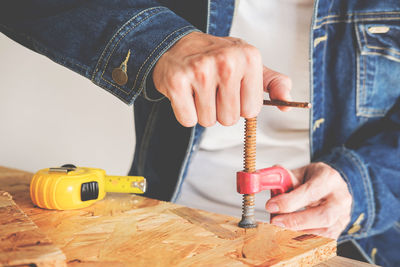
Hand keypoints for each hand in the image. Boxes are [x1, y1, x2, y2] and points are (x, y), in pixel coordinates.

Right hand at [153, 31, 291, 126]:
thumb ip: (273, 83)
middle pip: (229, 119)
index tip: (232, 90)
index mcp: (249, 58)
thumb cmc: (216, 58)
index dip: (240, 106)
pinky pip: (188, 120)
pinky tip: (186, 94)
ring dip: (203, 112)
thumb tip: (287, 103)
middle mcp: (226, 62)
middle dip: (220, 111)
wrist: (178, 45)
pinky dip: (186, 113)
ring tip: (199, 91)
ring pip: (208, 121)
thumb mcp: (249, 63)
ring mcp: (200, 71)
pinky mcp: (177, 82)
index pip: (251, 111)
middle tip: (213, 90)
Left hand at [265, 162, 351, 238]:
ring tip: (280, 226)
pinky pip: (323, 240)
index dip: (289, 201)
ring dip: (298, 231)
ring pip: (324, 231)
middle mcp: (340, 198)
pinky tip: (291, 232)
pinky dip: (304, 238)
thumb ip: (283, 178)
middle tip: (275, 221)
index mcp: (329, 179)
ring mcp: (342, 216)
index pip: (310, 192)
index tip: (271, 206)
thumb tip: (263, 181)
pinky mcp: (339, 229)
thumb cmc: (315, 179)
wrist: (332, 186)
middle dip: (296, 221)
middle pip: (323, 216)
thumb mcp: (299, 172)